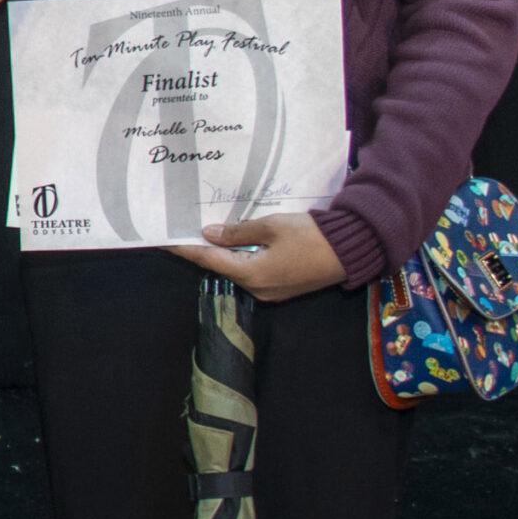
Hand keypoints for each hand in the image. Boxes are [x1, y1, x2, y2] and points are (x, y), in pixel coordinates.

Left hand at [168, 211, 348, 302]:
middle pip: (222, 267)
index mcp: (252, 274)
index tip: (165, 242)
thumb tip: (209, 234)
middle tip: (185, 230)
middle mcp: (259, 289)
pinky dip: (242, 258)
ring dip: (224, 253)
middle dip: (204, 250)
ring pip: (238, 270)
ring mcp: (272, 292)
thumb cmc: (311, 236)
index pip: (208, 260)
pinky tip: (236, 242)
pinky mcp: (284, 288)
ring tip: (207, 233)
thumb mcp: (271, 226)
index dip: (185, 249)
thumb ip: (238, 232)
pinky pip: (254, 272)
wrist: (352, 250)